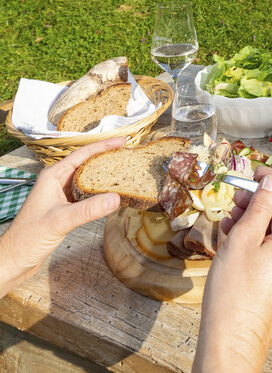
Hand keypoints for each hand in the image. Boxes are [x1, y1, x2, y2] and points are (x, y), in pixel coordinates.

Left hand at [0, 137, 124, 296]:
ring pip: (86, 180)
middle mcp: (56, 181)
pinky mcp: (63, 208)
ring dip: (103, 177)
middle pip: (86, 164)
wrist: (14, 259)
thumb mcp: (61, 221)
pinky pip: (84, 195)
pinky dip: (97, 193)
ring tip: (122, 173)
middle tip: (126, 156)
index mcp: (53, 176)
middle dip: (106, 159)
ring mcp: (59, 195)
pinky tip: (109, 196)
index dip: (103, 146)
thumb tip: (115, 198)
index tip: (122, 142)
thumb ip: (89, 209)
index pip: (82, 154)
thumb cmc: (28, 238)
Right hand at [193, 166, 271, 372]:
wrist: (230, 344)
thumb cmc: (234, 295)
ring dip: (254, 223)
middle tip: (236, 199)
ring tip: (229, 222)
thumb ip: (259, 206)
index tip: (255, 173)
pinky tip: (233, 242)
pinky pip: (271, 255)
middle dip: (260, 203)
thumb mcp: (243, 238)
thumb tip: (270, 182)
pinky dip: (254, 243)